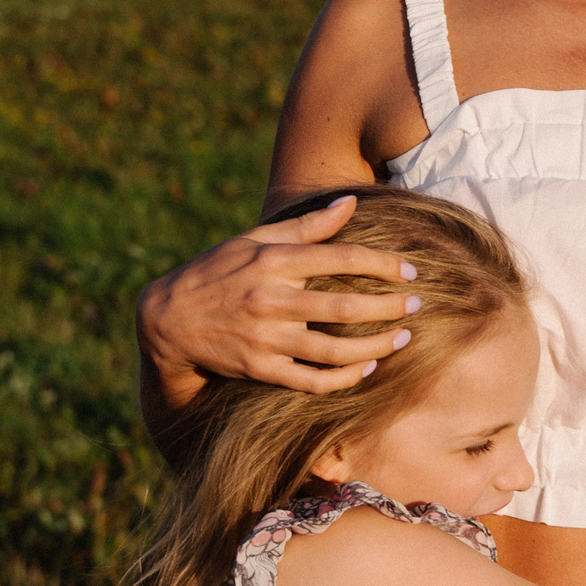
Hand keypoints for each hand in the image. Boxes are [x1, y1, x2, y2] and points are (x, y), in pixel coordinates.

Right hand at [136, 195, 420, 400]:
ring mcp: (265, 339)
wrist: (168, 320)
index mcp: (273, 261)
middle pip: (345, 307)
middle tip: (417, 305)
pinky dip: (345, 377)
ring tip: (403, 340)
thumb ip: (306, 226)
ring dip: (376, 346)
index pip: (342, 258)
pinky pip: (312, 381)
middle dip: (389, 308)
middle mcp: (271, 300)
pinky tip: (368, 367)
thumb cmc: (217, 272)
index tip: (410, 271)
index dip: (383, 265)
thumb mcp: (254, 240)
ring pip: (334, 350)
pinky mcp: (260, 369)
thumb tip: (350, 204)